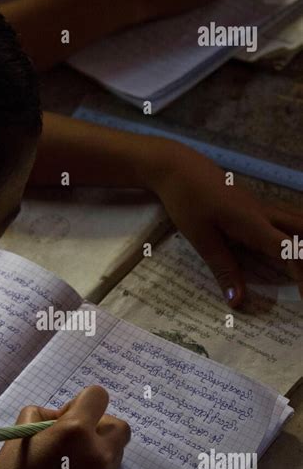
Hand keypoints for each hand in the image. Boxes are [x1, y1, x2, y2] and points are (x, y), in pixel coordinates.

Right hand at [0, 386, 130, 468]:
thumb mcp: (17, 438)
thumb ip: (40, 417)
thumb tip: (57, 417)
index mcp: (75, 432)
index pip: (98, 396)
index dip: (80, 402)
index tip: (59, 419)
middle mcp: (97, 453)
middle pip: (117, 425)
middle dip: (97, 424)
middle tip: (68, 438)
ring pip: (115, 449)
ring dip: (98, 446)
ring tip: (66, 460)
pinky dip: (94, 466)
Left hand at [151, 143, 302, 305]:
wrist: (178, 167)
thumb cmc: (187, 200)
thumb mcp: (201, 239)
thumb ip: (223, 269)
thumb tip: (237, 301)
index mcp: (254, 223)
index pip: (290, 250)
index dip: (302, 273)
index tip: (302, 294)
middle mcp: (266, 214)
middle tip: (302, 287)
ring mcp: (263, 208)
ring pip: (299, 224)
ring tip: (297, 272)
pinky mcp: (256, 207)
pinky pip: (286, 221)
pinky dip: (295, 237)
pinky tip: (287, 251)